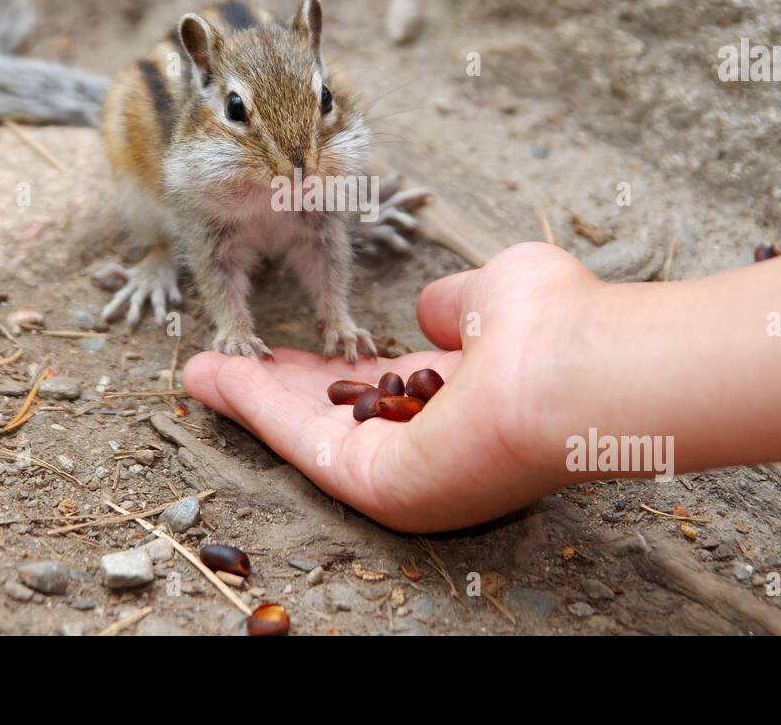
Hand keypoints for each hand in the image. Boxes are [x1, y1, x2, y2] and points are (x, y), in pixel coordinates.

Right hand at [182, 242, 600, 531]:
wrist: (580, 367)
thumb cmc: (558, 323)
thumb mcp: (496, 292)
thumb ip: (456, 304)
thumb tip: (429, 311)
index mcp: (458, 398)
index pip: (377, 388)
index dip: (327, 367)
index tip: (285, 349)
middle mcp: (429, 442)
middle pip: (332, 417)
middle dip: (274, 390)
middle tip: (224, 366)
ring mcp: (405, 472)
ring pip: (310, 435)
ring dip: (252, 401)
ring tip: (200, 371)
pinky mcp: (381, 488)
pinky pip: (305, 446)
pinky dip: (257, 411)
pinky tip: (219, 377)